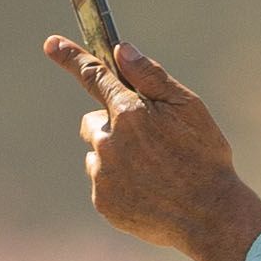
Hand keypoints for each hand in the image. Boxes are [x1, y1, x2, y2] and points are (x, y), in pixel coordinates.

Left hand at [46, 27, 260, 260]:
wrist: (210, 216)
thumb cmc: (205, 158)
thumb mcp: (189, 108)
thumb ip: (151, 77)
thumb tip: (121, 50)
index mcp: (129, 113)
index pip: (93, 76)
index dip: (70, 57)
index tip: (51, 44)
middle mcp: (108, 141)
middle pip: (94, 121)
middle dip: (112, 124)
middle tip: (147, 141)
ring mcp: (103, 174)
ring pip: (98, 153)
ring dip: (116, 155)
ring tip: (152, 170)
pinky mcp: (103, 201)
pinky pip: (102, 182)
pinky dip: (119, 182)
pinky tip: (147, 190)